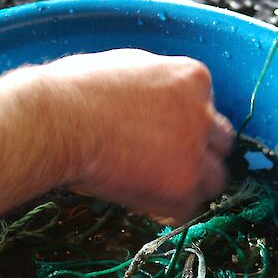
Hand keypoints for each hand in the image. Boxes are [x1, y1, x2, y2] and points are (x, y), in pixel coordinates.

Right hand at [0, 49, 235, 233]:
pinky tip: (141, 199)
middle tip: (168, 165)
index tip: (163, 137)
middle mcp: (203, 114)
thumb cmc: (74, 91)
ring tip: (155, 187)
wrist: (56, 121)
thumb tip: (153, 100)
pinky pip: (188, 208)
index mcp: (192, 78)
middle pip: (220, 144)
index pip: (205, 110)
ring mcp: (195, 153)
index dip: (185, 127)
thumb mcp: (125, 69)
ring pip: (214, 179)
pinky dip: (167, 208)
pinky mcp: (182, 188)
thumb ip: (155, 87)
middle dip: (199, 155)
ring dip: (190, 185)